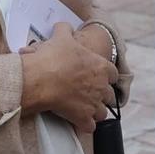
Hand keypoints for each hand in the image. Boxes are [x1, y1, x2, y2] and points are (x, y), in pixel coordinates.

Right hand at [21, 22, 119, 136]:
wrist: (41, 79)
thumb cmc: (53, 58)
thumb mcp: (61, 37)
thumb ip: (65, 29)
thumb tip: (63, 25)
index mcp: (101, 67)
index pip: (113, 74)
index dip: (106, 76)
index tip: (99, 77)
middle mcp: (102, 87)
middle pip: (110, 96)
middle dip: (102, 96)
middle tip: (90, 95)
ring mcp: (94, 104)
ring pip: (103, 114)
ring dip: (96, 113)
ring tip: (86, 111)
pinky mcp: (84, 119)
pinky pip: (90, 127)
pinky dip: (85, 126)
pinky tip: (79, 123)